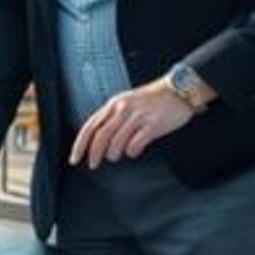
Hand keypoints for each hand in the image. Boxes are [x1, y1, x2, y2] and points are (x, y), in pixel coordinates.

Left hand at [68, 79, 197, 169]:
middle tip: (93, 164)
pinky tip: (134, 151)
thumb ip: (113, 118)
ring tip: (116, 156)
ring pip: (117, 142)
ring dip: (114, 153)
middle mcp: (123, 109)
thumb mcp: (127, 102)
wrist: (179, 90)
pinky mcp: (153, 125)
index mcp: (114, 104)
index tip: (75, 158)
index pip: (90, 126)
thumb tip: (98, 140)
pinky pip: (136, 144)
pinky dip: (132, 152)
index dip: (80, 144)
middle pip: (101, 136)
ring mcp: (138, 116)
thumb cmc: (153, 99)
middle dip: (94, 153)